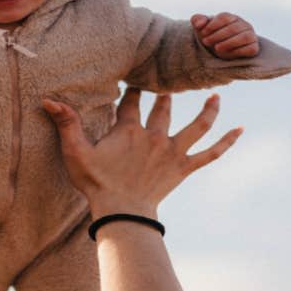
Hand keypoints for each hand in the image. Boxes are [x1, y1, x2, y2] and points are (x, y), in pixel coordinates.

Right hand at [42, 88, 241, 217]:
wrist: (122, 213)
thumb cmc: (97, 183)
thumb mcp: (76, 152)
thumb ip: (66, 123)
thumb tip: (50, 99)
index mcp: (130, 130)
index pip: (133, 101)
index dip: (134, 89)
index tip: (136, 77)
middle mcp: (155, 136)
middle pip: (165, 108)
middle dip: (168, 93)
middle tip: (173, 80)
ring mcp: (173, 152)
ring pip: (196, 125)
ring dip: (208, 110)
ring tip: (217, 95)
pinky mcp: (184, 168)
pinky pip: (210, 153)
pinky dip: (226, 142)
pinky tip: (240, 130)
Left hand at [190, 12, 258, 58]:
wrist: (220, 51)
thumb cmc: (212, 36)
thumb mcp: (202, 28)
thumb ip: (198, 21)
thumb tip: (198, 23)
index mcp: (232, 18)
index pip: (225, 17)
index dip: (212, 25)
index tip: (203, 33)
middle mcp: (243, 25)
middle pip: (234, 27)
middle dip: (218, 35)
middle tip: (206, 42)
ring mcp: (251, 36)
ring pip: (245, 37)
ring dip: (229, 43)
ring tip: (217, 48)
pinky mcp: (253, 48)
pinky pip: (251, 48)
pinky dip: (239, 51)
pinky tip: (228, 53)